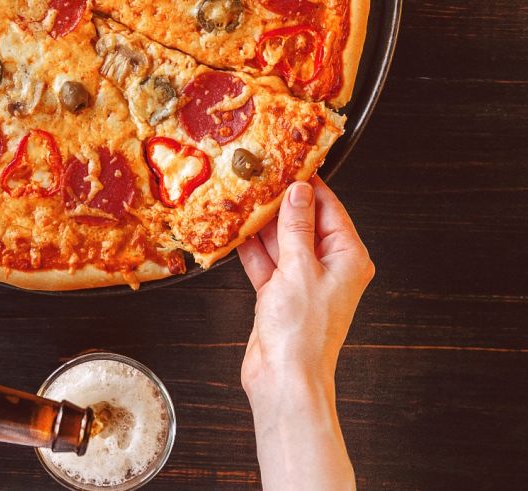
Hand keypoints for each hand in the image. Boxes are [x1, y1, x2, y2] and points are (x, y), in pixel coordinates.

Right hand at [237, 177, 373, 490]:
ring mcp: (302, 281)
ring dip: (262, 226)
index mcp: (348, 257)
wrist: (283, 377)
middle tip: (259, 177)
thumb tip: (298, 192)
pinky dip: (251, 251)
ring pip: (281, 242)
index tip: (291, 161)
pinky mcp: (279, 295)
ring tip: (242, 199)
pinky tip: (236, 233)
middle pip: (303, 223)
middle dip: (281, 203)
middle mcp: (328, 267)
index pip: (329, 209)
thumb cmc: (303, 331)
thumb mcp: (299, 267)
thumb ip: (296, 226)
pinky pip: (265, 263)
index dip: (310, 185)